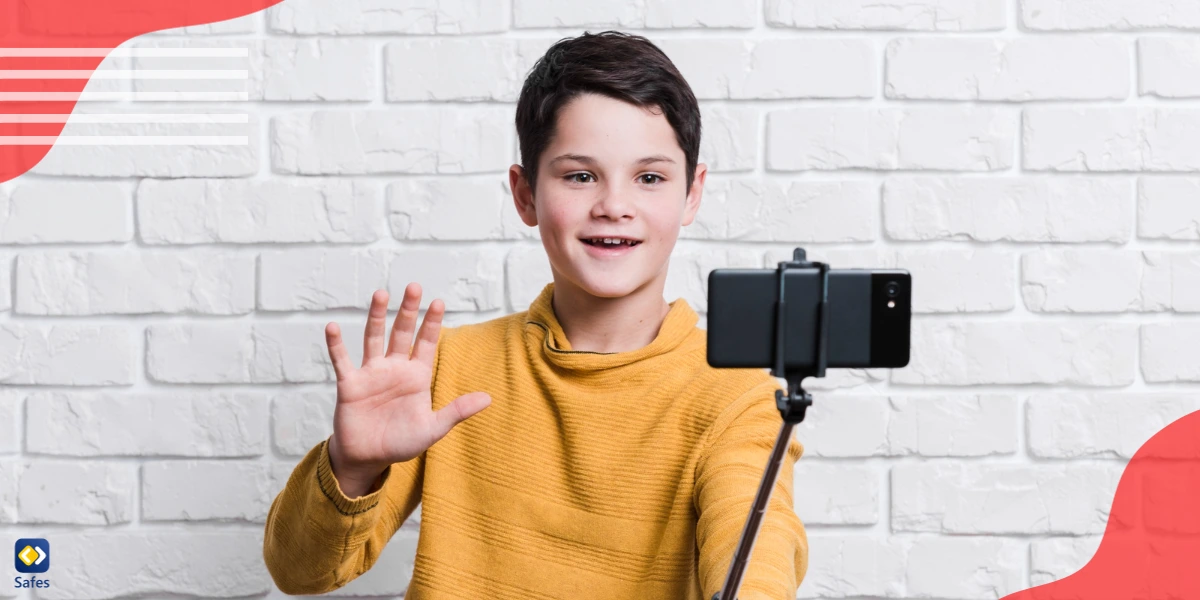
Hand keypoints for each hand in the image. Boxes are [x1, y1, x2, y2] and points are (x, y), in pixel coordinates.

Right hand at [324, 282, 490, 495]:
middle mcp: (394, 369)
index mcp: (416, 376)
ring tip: (381, 294)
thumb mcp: (433, 428)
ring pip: (374, 338)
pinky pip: (342, 361)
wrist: (368, 459)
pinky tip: (332, 327)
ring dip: (376, 317)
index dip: (432, 323)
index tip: (439, 301)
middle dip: (408, 311)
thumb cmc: (401, 443)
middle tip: (414, 287)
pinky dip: (336, 345)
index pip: (426, 343)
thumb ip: (457, 411)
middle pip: (402, 333)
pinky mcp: (350, 384)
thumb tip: (488, 398)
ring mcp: (371, 374)